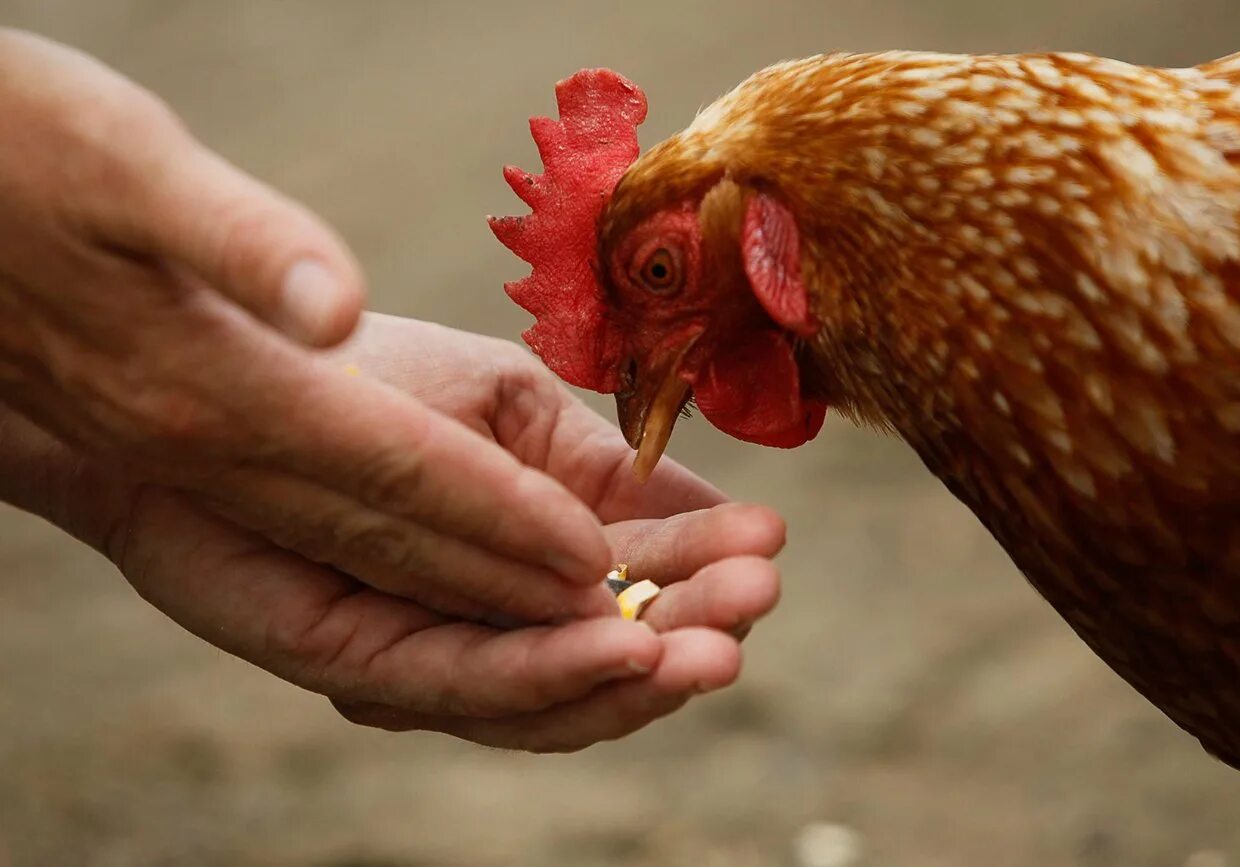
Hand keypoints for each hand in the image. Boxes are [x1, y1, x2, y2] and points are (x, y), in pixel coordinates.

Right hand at [0, 29, 629, 622]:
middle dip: (516, 592)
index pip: (396, 472)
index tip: (593, 553)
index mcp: (218, 391)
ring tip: (582, 631)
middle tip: (632, 632)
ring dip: (481, 609)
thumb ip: (235, 243)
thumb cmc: (25, 166)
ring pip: (371, 572)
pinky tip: (478, 586)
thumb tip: (332, 309)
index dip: (502, 515)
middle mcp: (214, 460)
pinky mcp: (201, 477)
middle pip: (398, 549)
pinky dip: (421, 584)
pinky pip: (333, 554)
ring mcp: (205, 481)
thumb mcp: (120, 166)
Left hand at [0, 313, 786, 749]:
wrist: (221, 377)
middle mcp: (496, 611)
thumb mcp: (505, 403)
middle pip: (612, 647)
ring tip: (712, 646)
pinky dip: (550, 676)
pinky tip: (618, 648)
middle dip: (693, 627)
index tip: (771, 545)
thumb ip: (588, 467)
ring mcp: (438, 649)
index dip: (706, 564)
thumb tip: (697, 508)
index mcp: (535, 545)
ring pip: (558, 693)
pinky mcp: (371, 670)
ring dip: (641, 672)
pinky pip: (472, 686)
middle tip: (757, 601)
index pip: (637, 571)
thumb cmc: (367, 379)